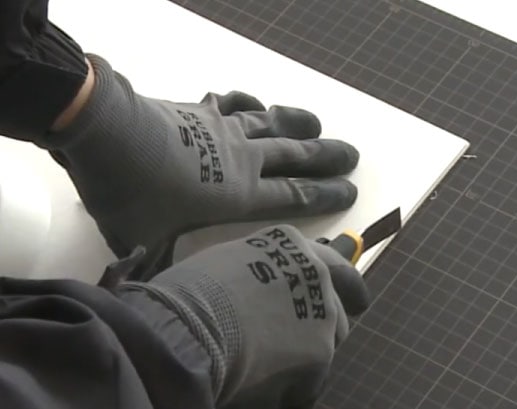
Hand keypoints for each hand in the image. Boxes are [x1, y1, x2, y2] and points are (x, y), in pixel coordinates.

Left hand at [41, 54, 358, 270]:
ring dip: (299, 123)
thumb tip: (159, 289)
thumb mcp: (148, 243)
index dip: (326, 194)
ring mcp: (223, 130)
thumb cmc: (132, 196)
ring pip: (272, 124)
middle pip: (296, 156)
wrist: (107, 138)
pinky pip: (233, 103)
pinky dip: (248, 102)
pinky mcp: (201, 110)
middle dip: (327, 157)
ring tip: (319, 123)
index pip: (294, 195)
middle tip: (353, 155)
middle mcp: (242, 160)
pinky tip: (256, 104)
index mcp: (239, 195)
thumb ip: (162, 265)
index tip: (351, 190)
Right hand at [117, 225, 369, 407]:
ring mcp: (322, 309)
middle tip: (305, 339)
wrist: (189, 324)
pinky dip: (296, 386)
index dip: (341, 283)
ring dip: (312, 352)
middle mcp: (315, 270)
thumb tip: (255, 292)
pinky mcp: (321, 351)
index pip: (329, 261)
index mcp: (289, 242)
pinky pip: (312, 377)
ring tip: (280, 365)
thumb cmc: (192, 290)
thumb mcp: (227, 262)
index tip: (355, 298)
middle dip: (325, 321)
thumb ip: (254, 270)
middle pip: (338, 302)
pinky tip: (270, 389)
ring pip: (331, 339)